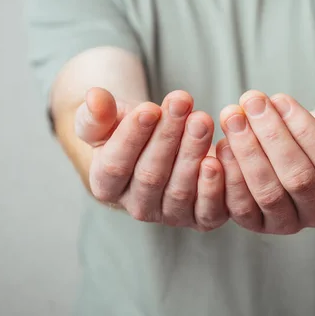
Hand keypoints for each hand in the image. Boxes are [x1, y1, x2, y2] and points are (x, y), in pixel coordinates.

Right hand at [77, 88, 227, 230]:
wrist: (164, 143)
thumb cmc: (132, 129)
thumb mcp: (110, 119)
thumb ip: (98, 113)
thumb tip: (94, 98)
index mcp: (106, 185)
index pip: (115, 166)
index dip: (132, 137)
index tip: (149, 108)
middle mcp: (137, 207)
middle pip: (150, 176)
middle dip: (167, 137)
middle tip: (182, 104)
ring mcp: (170, 216)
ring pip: (180, 190)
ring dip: (192, 153)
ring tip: (202, 120)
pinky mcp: (201, 218)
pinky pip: (210, 209)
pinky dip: (217, 185)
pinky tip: (220, 155)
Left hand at [216, 91, 314, 234]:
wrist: (310, 152)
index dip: (305, 129)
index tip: (281, 98)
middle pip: (297, 179)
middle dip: (271, 135)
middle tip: (251, 101)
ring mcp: (290, 223)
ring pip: (268, 194)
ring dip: (246, 152)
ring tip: (232, 117)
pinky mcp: (259, 224)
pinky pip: (242, 208)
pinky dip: (229, 177)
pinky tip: (222, 144)